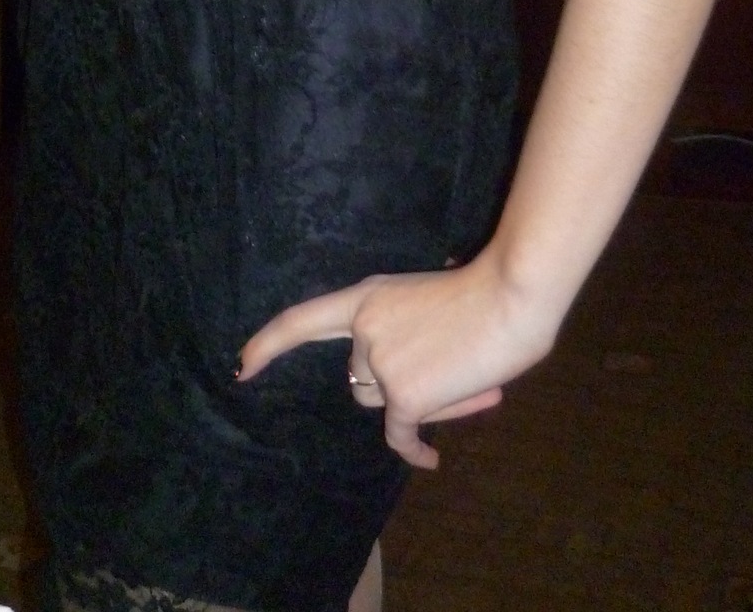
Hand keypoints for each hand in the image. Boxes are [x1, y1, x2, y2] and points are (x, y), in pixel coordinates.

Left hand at [237, 254, 555, 469]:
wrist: (510, 298)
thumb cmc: (484, 292)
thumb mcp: (429, 298)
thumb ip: (409, 328)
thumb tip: (421, 368)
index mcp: (366, 296)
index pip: (302, 321)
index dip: (269, 344)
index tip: (242, 366)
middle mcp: (364, 329)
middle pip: (360, 378)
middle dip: (397, 383)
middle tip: (453, 369)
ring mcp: (380, 363)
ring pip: (384, 402)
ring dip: (417, 402)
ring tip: (467, 379)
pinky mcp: (404, 395)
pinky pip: (402, 433)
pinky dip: (415, 448)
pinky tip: (429, 459)